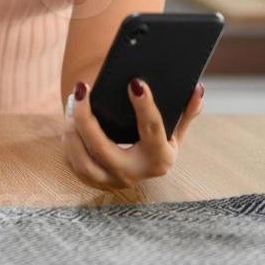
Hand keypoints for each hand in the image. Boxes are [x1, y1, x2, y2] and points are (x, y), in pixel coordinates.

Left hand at [62, 78, 205, 190]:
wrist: (137, 165)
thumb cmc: (154, 141)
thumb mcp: (173, 131)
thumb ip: (185, 112)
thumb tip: (196, 89)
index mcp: (159, 159)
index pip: (152, 129)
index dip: (145, 105)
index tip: (135, 82)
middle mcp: (134, 174)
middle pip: (103, 148)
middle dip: (87, 118)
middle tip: (82, 89)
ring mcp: (111, 182)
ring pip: (82, 159)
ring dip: (73, 128)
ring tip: (74, 103)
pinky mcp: (92, 182)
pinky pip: (73, 163)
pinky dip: (68, 140)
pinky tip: (70, 121)